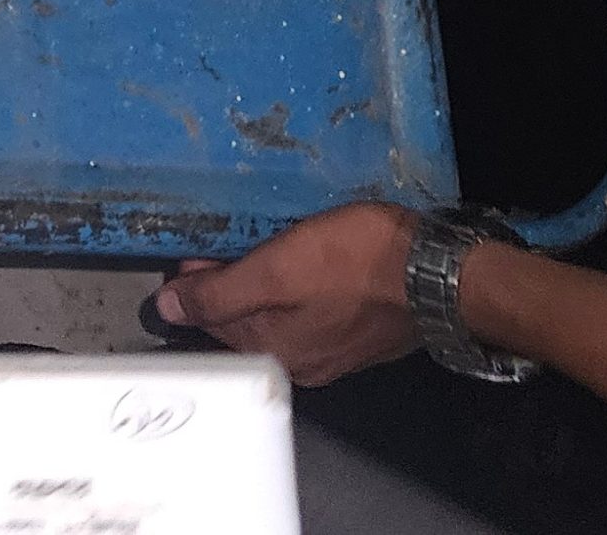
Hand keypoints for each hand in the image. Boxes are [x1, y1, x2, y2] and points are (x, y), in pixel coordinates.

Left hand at [154, 202, 421, 386]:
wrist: (439, 273)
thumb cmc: (360, 264)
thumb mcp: (278, 268)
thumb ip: (221, 292)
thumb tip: (168, 307)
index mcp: (275, 350)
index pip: (212, 322)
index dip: (196, 285)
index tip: (193, 253)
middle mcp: (302, 361)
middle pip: (245, 322)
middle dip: (228, 287)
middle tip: (225, 244)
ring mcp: (335, 350)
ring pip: (280, 317)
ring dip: (265, 286)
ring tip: (265, 247)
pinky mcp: (361, 332)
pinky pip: (313, 312)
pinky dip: (299, 291)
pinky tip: (307, 264)